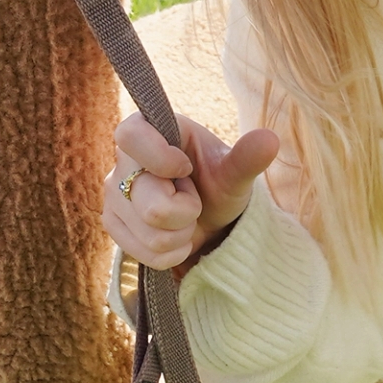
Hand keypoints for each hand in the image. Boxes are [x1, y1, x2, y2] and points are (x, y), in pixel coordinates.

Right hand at [102, 115, 280, 274]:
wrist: (208, 217)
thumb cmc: (218, 184)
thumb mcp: (234, 172)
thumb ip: (246, 158)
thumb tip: (271, 138)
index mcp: (147, 128)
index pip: (131, 137)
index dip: (161, 160)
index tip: (186, 169)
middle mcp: (121, 159)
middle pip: (151, 205)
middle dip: (187, 213)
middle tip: (194, 201)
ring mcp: (112, 194)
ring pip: (150, 234)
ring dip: (180, 235)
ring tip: (186, 218)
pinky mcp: (111, 223)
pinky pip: (144, 253)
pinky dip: (170, 252)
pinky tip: (175, 235)